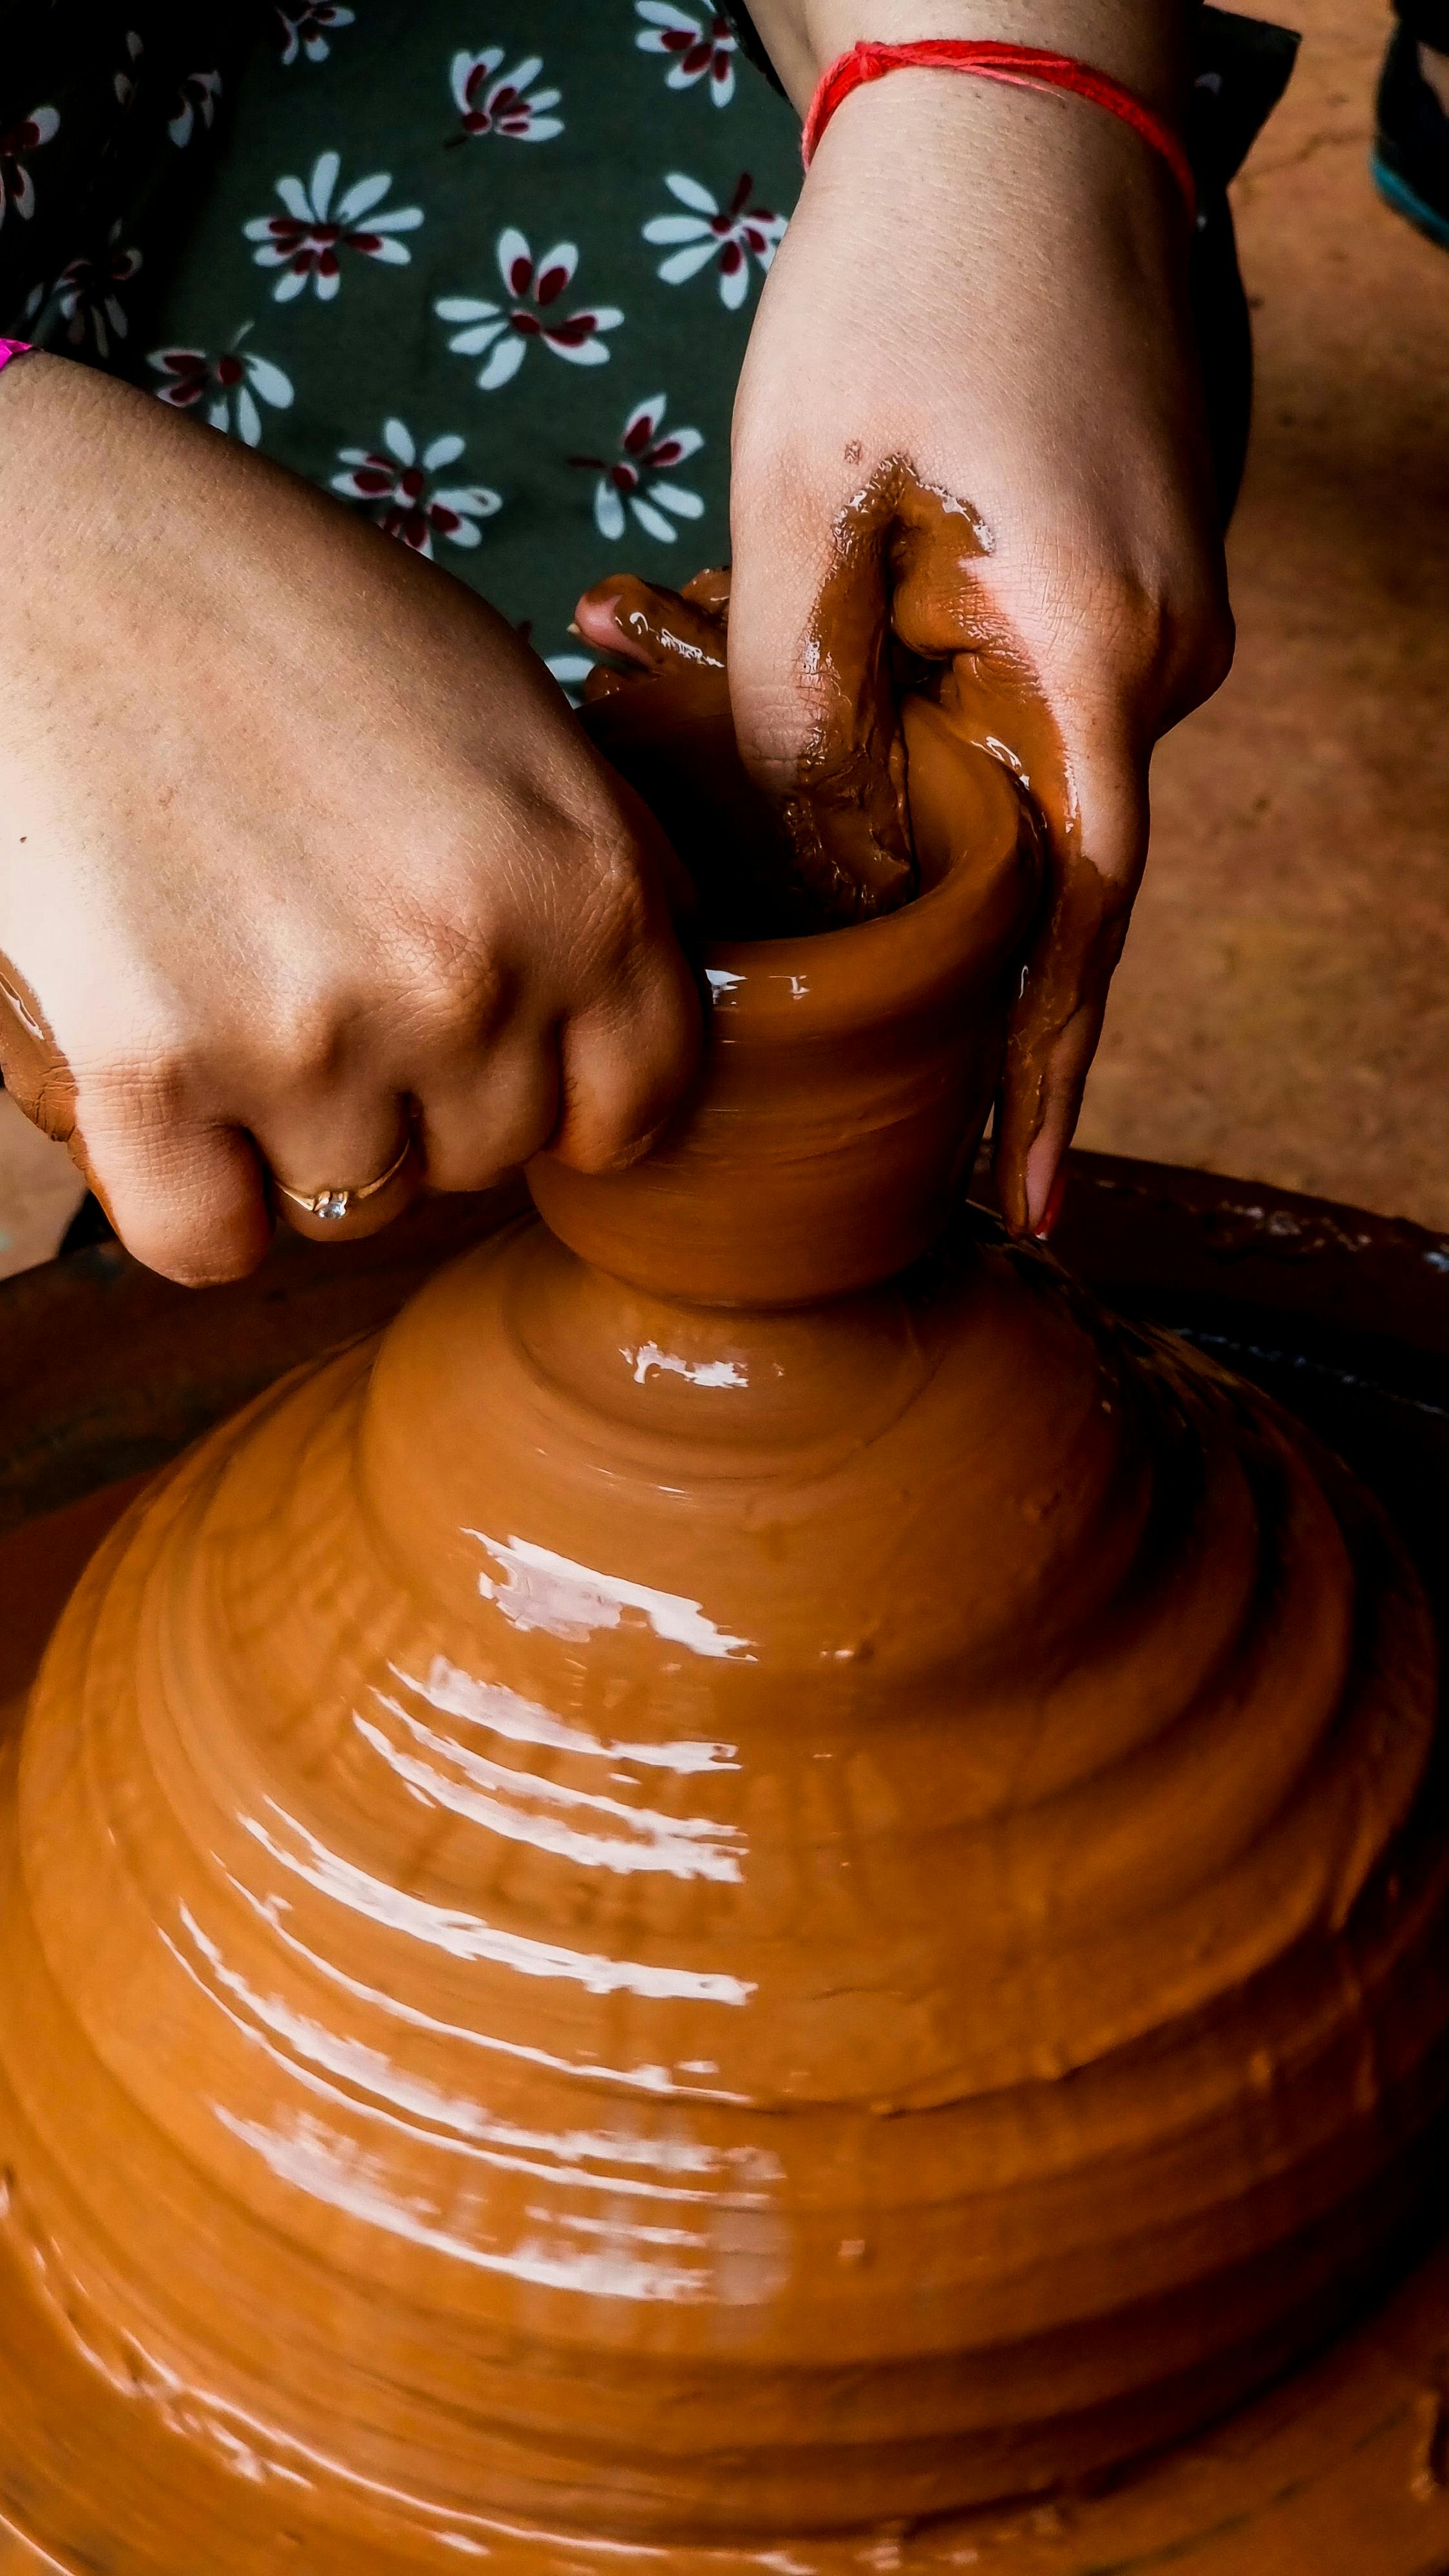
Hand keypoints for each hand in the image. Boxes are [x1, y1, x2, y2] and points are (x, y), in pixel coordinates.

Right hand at [0, 357, 697, 1282]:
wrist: (55, 550)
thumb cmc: (280, 606)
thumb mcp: (506, 698)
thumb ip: (602, 853)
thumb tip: (664, 967)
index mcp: (587, 886)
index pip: (632, 1111)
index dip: (563, 1091)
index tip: (500, 1049)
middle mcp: (470, 980)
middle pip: (481, 1161)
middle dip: (420, 1096)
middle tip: (329, 966)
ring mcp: (311, 1034)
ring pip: (349, 1202)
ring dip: (301, 1136)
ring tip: (241, 986)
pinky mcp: (151, 1068)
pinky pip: (211, 1241)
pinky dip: (192, 1198)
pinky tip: (175, 1096)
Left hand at [728, 5, 1232, 1234]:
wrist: (1017, 120)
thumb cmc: (899, 295)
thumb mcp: (808, 510)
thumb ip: (812, 714)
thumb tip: (830, 877)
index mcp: (1091, 652)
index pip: (1080, 921)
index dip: (1047, 1071)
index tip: (1023, 1196)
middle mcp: (1155, 658)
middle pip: (1039, 863)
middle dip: (924, 925)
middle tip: (804, 972)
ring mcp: (1151, 618)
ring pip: (1019, 780)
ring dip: (898, 796)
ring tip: (741, 731)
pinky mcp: (1115, 581)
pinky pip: (1025, 705)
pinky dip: (928, 722)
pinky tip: (825, 666)